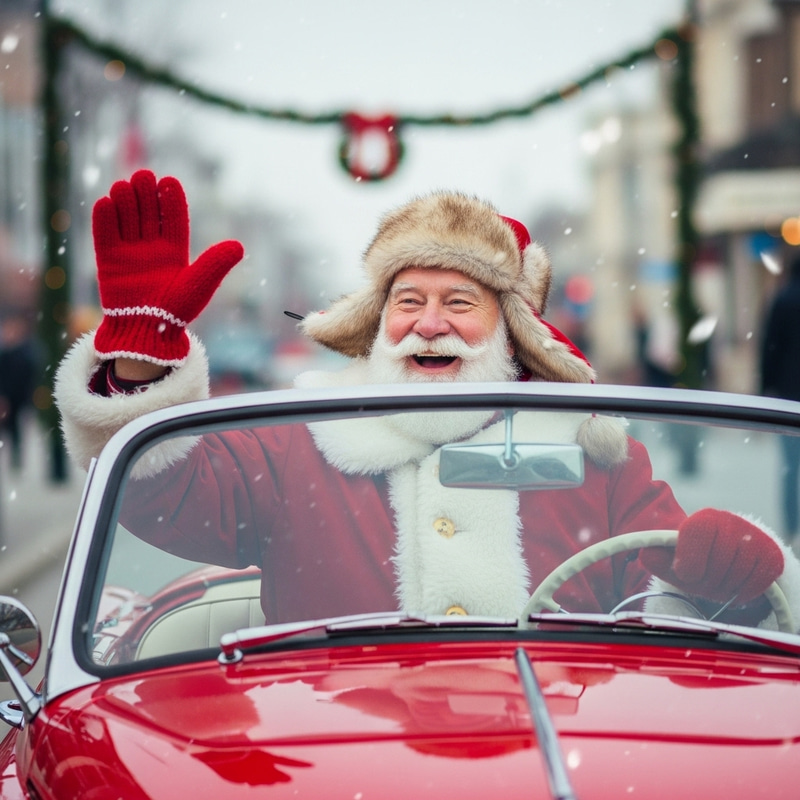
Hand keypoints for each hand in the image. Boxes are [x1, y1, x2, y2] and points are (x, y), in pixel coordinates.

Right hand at [92, 169, 243, 364]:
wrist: (147, 332)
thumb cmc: (177, 311)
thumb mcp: (199, 285)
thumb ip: (215, 264)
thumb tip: (239, 246)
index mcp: (176, 251)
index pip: (174, 219)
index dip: (171, 200)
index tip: (169, 182)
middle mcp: (152, 248)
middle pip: (148, 214)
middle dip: (145, 194)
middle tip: (143, 177)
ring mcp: (129, 253)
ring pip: (127, 220)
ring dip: (125, 202)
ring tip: (124, 187)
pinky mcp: (108, 261)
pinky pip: (105, 236)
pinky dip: (105, 220)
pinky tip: (105, 203)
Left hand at [640, 508, 783, 604]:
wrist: (726, 558)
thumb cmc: (695, 559)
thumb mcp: (672, 560)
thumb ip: (656, 557)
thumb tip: (648, 554)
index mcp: (703, 519)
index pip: (696, 532)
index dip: (689, 560)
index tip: (684, 573)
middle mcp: (730, 522)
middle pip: (719, 559)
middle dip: (706, 579)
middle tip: (701, 582)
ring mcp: (753, 537)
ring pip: (738, 571)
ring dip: (724, 587)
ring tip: (717, 582)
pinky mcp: (770, 554)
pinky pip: (758, 580)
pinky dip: (743, 591)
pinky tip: (734, 584)